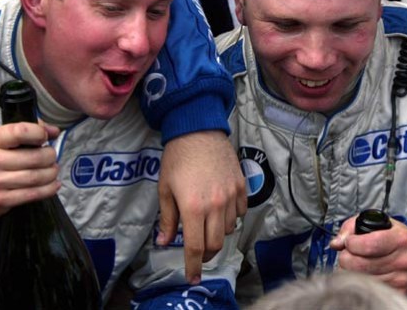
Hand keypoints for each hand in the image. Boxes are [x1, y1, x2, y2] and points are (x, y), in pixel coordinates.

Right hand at [0, 121, 60, 217]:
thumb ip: (25, 131)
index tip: (45, 137)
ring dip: (51, 173)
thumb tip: (53, 131)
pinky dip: (48, 189)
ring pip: (36, 176)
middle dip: (50, 156)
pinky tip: (52, 184)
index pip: (21, 131)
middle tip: (51, 156)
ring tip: (52, 170)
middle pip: (35, 157)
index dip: (40, 133)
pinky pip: (33, 194)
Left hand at [156, 131, 245, 284]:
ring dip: (217, 233)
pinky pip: (240, 212)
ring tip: (207, 224)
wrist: (198, 130)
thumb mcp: (165, 189)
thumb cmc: (177, 158)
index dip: (193, 266)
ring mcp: (230, 195)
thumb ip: (167, 219)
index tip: (192, 276)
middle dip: (206, 253)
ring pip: (229, 229)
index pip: (195, 247)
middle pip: (215, 243)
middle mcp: (215, 204)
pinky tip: (220, 210)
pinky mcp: (241, 186)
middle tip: (198, 251)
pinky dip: (231, 217)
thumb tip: (165, 241)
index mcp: (193, 207)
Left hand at [330, 216, 406, 293]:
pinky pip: (369, 289)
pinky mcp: (398, 292)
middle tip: (349, 254)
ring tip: (357, 263)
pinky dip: (361, 282)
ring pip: (361, 279)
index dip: (351, 243)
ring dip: (351, 271)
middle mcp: (404, 260)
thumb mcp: (376, 223)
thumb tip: (336, 243)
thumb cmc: (393, 238)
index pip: (368, 245)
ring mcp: (401, 279)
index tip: (350, 242)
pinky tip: (364, 273)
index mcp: (401, 239)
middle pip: (360, 265)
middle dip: (347, 258)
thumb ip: (351, 227)